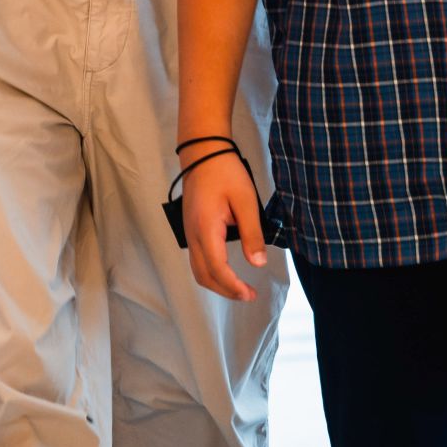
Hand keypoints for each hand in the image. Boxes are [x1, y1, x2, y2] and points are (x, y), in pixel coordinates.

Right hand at [182, 149, 267, 301]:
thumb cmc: (225, 171)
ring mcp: (188, 232)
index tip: (251, 293)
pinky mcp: (190, 228)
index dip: (233, 286)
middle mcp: (192, 235)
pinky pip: (196, 258)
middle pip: (203, 276)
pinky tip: (226, 269)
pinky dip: (210, 271)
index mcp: (205, 229)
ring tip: (238, 286)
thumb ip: (252, 233)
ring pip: (197, 269)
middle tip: (248, 294)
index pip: (216, 269)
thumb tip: (258, 264)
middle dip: (225, 290)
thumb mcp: (246, 200)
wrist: (203, 151)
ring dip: (216, 283)